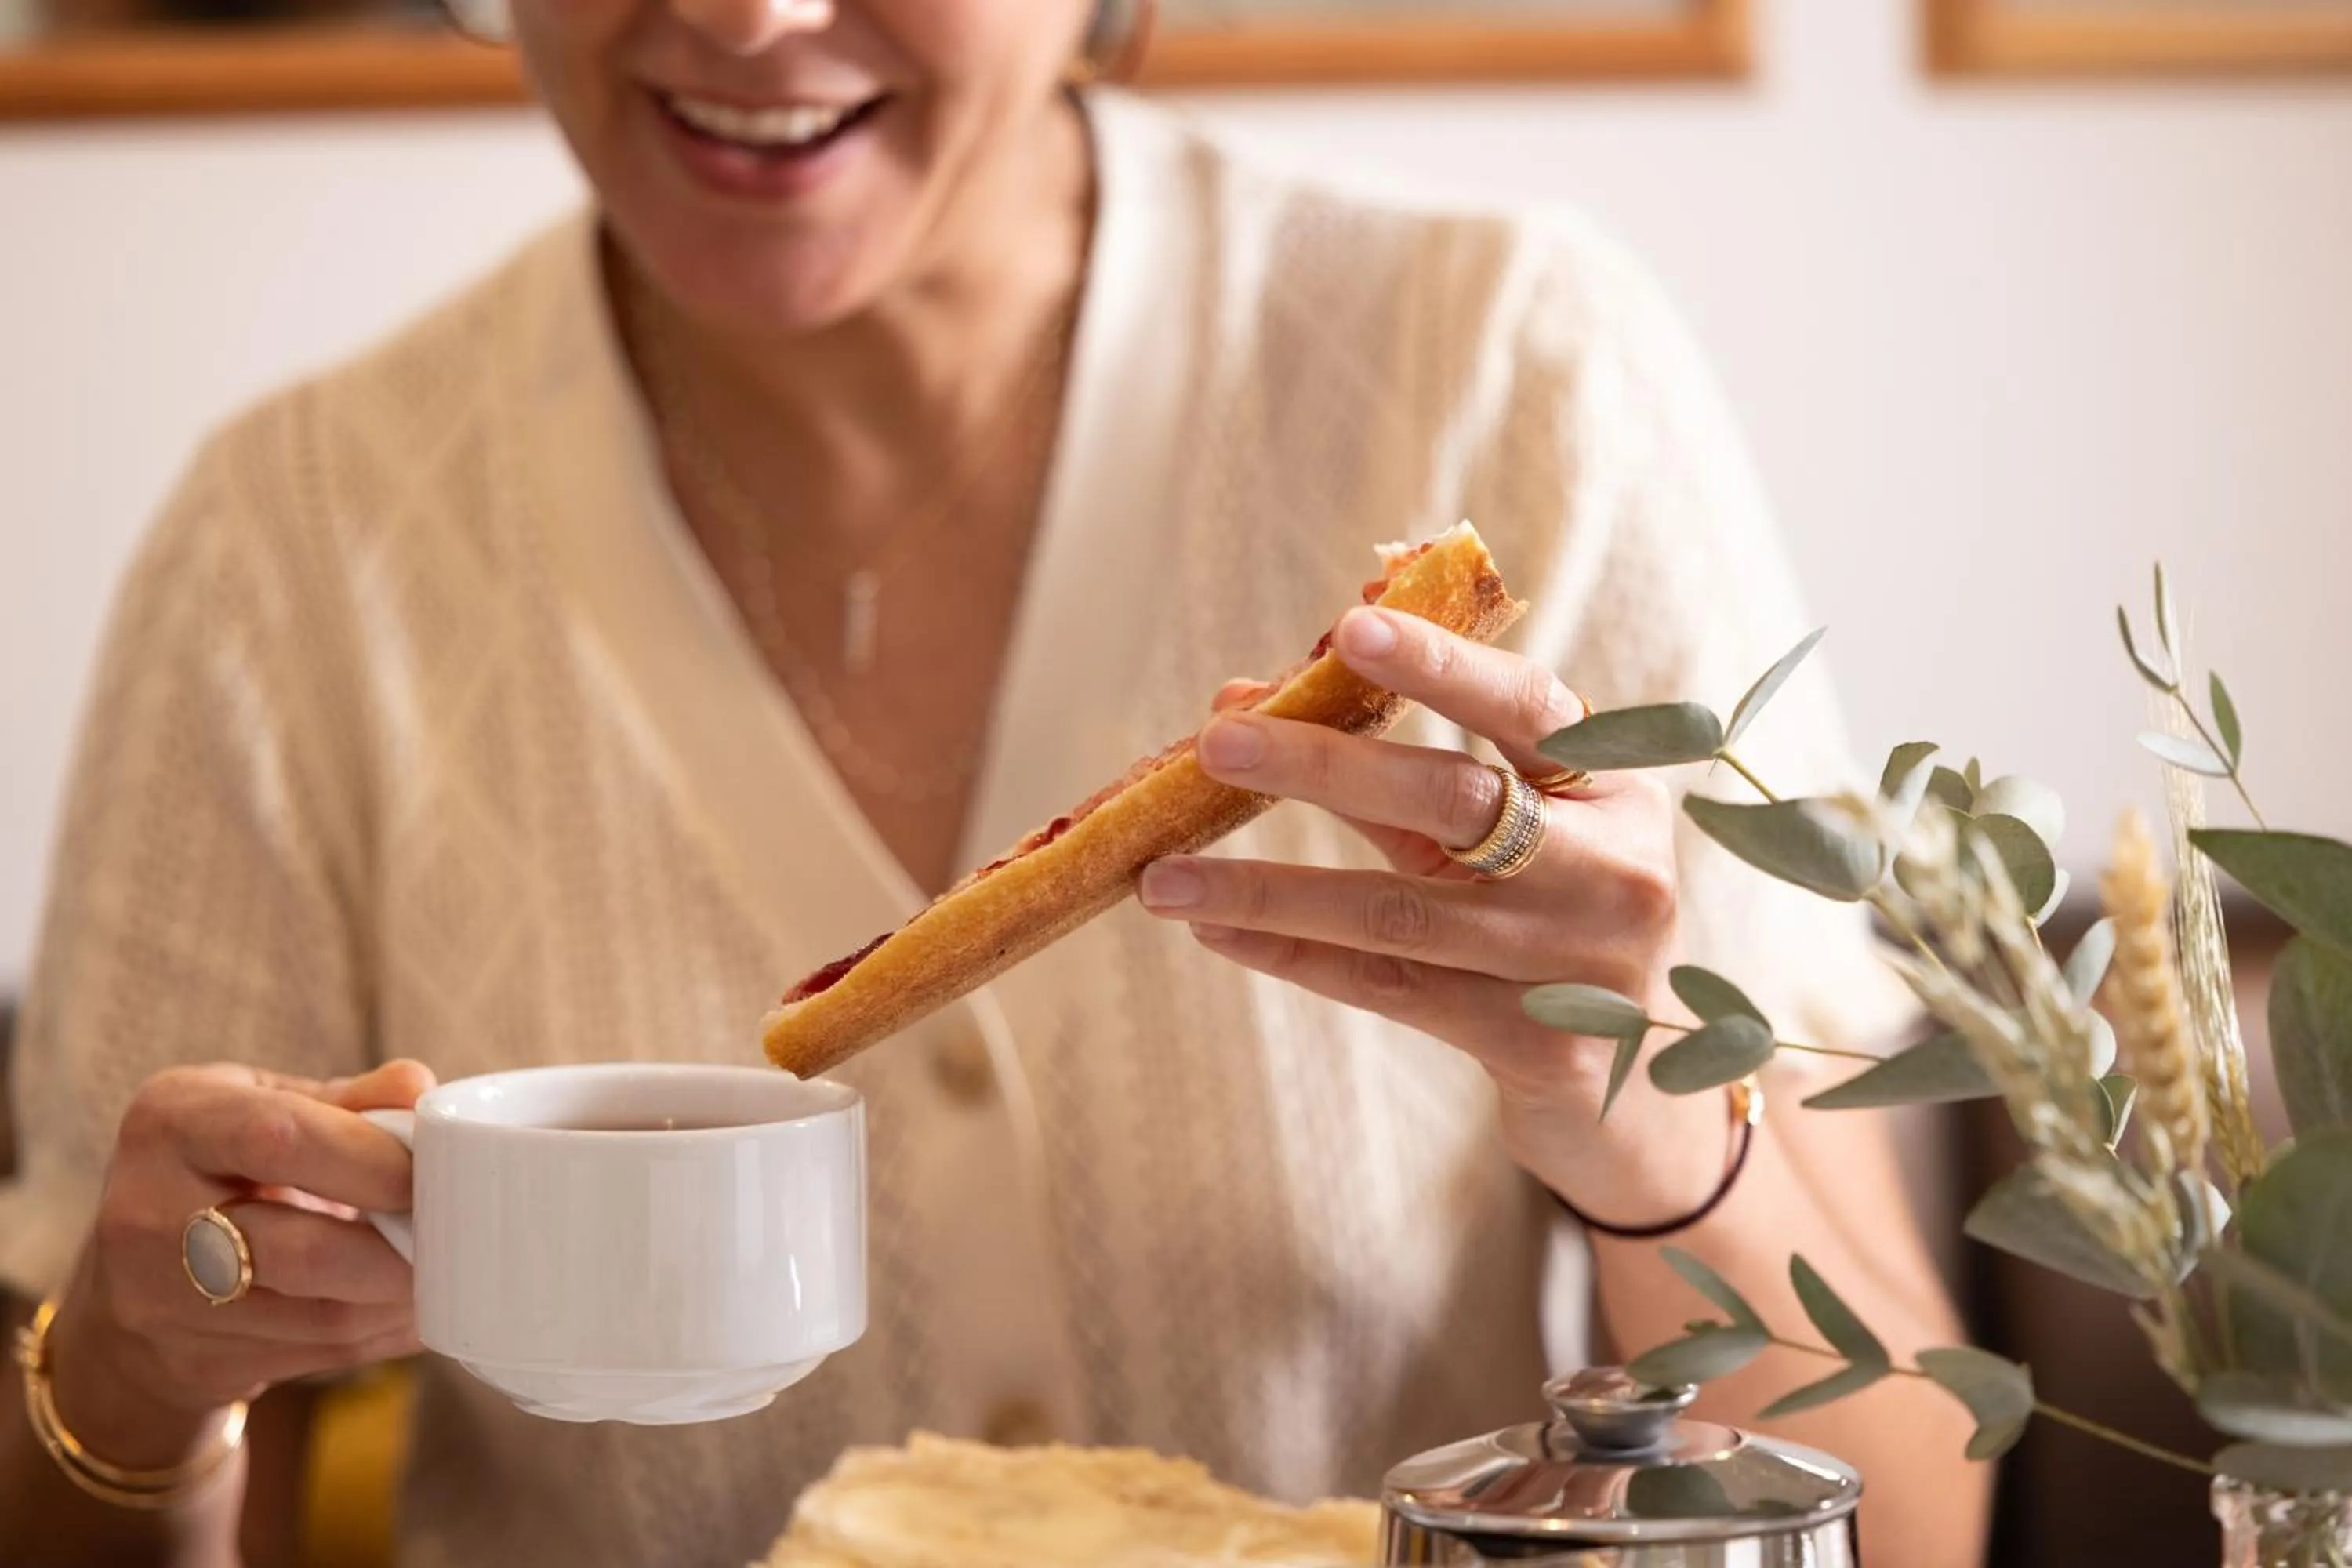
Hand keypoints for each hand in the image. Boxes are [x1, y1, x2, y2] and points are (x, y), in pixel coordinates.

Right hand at [45, 1062, 430, 1466]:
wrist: (133, 1278)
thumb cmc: (221, 1168)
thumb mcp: (257, 1106)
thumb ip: (344, 1100)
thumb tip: (422, 1088)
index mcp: (170, 1124)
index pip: (278, 1138)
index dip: (370, 1159)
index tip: (429, 1170)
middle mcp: (147, 1215)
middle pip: (298, 1248)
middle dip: (397, 1247)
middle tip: (456, 1232)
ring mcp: (161, 1302)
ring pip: (319, 1316)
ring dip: (403, 1298)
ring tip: (450, 1269)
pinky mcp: (197, 1363)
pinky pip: (320, 1354)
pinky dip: (385, 1332)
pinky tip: (417, 1307)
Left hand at [1140, 606, 1726, 1217]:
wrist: (1627, 1086)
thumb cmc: (1543, 919)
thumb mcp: (1500, 835)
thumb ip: (1389, 768)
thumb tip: (1243, 701)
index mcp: (1612, 789)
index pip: (1527, 707)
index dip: (1442, 665)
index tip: (1349, 630)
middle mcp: (1609, 869)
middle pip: (1454, 803)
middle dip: (1325, 767)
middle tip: (1216, 744)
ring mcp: (1574, 962)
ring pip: (1396, 911)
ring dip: (1268, 889)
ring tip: (1166, 875)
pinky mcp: (1533, 1043)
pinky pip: (1387, 987)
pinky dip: (1293, 955)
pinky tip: (1215, 933)